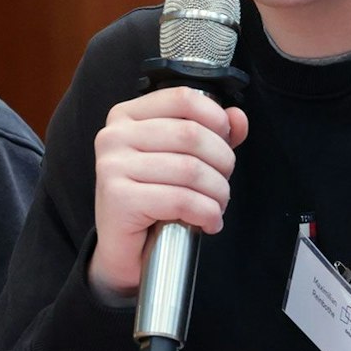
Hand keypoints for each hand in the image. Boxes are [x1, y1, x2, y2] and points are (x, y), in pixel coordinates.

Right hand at [86, 86, 248, 302]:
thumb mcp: (183, 159)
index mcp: (128, 116)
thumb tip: (238, 117)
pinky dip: (206, 214)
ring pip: (190, 169)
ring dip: (217, 193)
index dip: (216, 119)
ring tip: (216, 207)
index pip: (183, 99)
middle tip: (222, 185)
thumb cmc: (153, 200)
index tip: (226, 143)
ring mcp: (113, 166)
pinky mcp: (118, 199)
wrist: (124, 251)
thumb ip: (211, 134)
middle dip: (222, 163)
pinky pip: (180, 200)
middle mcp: (115, 136)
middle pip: (192, 134)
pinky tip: (208, 222)